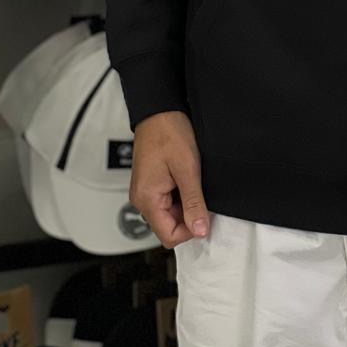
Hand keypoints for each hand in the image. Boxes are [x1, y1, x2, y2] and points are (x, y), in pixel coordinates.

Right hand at [128, 110, 212, 248]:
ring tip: (193, 181)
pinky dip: (180, 195)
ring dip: (185, 204)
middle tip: (201, 193)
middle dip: (189, 215)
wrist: (159, 110)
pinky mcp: (150, 184)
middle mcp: (142, 199)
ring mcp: (145, 191)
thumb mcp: (188, 169)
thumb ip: (194, 202)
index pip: (169, 236)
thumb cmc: (169, 132)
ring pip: (170, 214)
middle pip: (169, 226)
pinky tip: (187, 178)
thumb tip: (201, 230)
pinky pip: (167, 201)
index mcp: (147, 199)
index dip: (191, 230)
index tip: (205, 214)